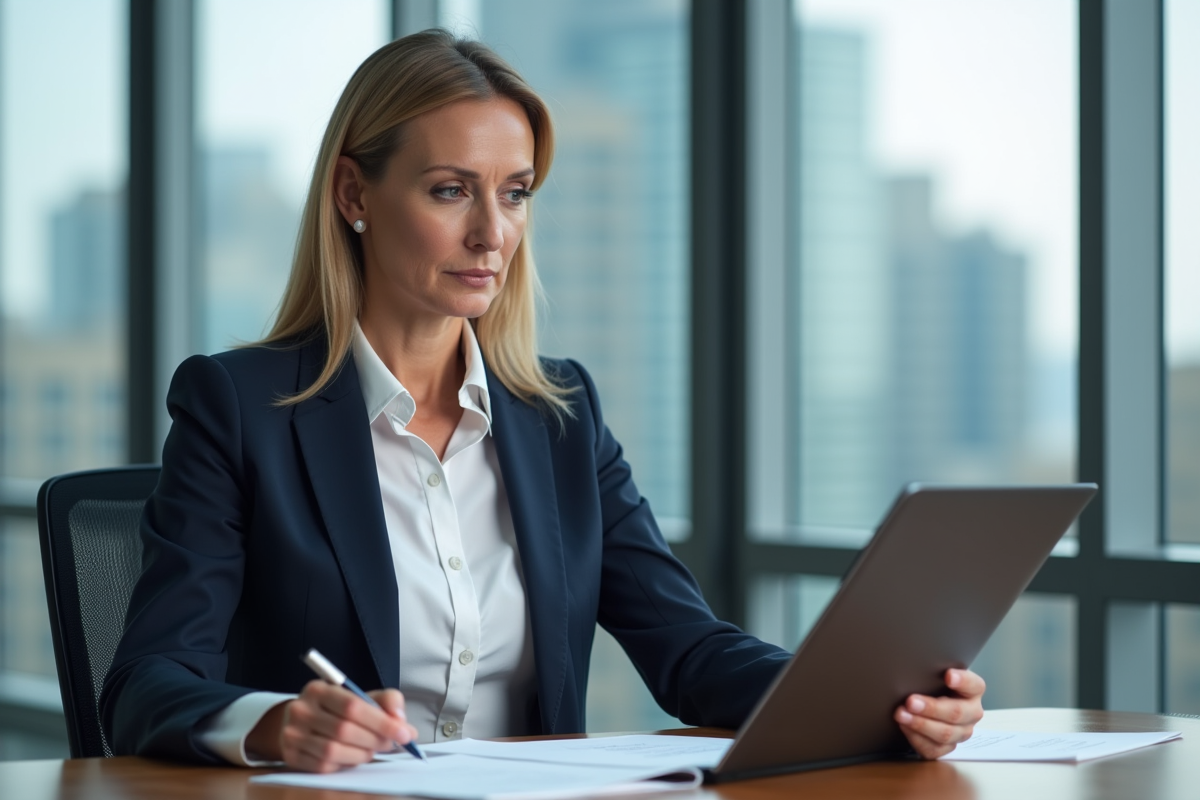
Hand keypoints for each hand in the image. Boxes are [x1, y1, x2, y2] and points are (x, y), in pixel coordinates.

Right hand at [247, 680, 418, 771]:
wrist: (300, 722)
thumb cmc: (336, 710)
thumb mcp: (359, 697)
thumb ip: (385, 701)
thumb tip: (401, 720)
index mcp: (319, 689)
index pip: (353, 706)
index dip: (381, 722)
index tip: (404, 733)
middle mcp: (301, 710)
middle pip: (344, 730)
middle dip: (374, 740)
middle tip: (391, 744)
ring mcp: (292, 734)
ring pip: (333, 751)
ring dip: (361, 754)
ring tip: (372, 750)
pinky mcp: (291, 755)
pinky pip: (323, 766)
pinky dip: (344, 764)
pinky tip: (352, 757)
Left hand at [894, 668, 984, 758]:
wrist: (927, 700)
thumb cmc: (931, 683)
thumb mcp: (935, 674)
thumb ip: (933, 671)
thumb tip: (914, 665)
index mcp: (973, 691)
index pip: (974, 685)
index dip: (962, 681)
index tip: (948, 675)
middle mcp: (971, 713)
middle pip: (956, 713)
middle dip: (931, 708)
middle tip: (911, 701)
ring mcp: (961, 732)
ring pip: (945, 734)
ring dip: (920, 724)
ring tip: (901, 714)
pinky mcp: (948, 747)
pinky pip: (934, 749)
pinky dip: (917, 739)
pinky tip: (904, 727)